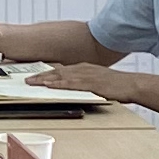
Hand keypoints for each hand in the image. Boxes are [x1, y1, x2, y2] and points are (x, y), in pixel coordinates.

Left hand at [26, 62, 141, 100]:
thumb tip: (74, 90)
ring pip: (60, 76)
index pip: (60, 69)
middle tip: (26, 80)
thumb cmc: (117, 85)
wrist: (132, 84)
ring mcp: (86, 75)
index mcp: (83, 68)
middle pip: (56, 71)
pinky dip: (58, 84)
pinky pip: (71, 83)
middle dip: (40, 75)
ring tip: (31, 82)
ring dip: (44, 79)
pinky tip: (49, 85)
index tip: (34, 76)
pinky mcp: (90, 83)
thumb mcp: (98, 81)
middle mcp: (82, 69)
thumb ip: (85, 84)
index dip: (46, 72)